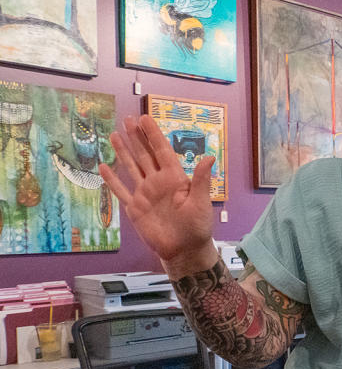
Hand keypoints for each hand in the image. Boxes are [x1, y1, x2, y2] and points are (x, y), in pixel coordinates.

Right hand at [102, 115, 217, 272]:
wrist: (184, 250)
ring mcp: (145, 194)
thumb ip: (202, 179)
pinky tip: (104, 166)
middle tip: (127, 119)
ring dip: (123, 152)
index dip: (153, 135)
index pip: (162, 151)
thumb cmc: (197, 226)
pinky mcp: (135, 208)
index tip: (145, 118)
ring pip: (131, 168)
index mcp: (175, 178)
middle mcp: (158, 182)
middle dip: (136, 137)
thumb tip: (209, 156)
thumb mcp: (201, 201)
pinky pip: (121, 191)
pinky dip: (112, 180)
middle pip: (144, 155)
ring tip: (114, 134)